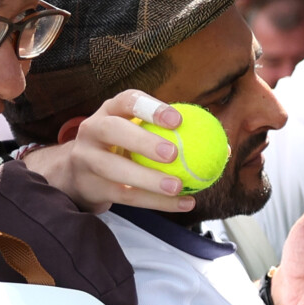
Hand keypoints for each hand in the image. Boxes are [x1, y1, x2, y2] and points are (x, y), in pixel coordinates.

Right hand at [16, 90, 194, 213]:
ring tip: (178, 186)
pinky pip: (125, 196)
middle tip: (173, 154)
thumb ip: (176, 135)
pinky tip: (184, 203)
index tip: (178, 119)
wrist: (79, 172)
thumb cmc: (124, 146)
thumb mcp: (142, 132)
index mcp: (111, 110)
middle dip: (142, 140)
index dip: (151, 108)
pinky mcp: (89, 186)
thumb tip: (224, 148)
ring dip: (148, 179)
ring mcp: (86, 158)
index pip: (127, 101)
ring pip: (114, 169)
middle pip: (112, 130)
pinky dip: (156, 202)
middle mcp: (93, 130)